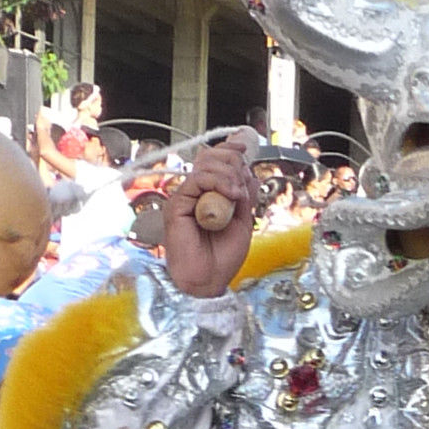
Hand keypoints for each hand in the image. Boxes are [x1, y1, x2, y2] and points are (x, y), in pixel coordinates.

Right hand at [164, 139, 257, 296]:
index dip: (229, 151)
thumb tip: (250, 173)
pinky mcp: (178, 204)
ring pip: (204, 165)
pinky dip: (218, 182)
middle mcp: (196, 193)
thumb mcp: (243, 221)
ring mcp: (186, 197)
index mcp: (210, 194)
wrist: (209, 279)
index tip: (245, 149)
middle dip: (231, 160)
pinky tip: (231, 195)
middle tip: (242, 178)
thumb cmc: (222, 256)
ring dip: (228, 174)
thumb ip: (245, 197)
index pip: (215, 162)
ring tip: (238, 194)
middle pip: (208, 157)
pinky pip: (197, 180)